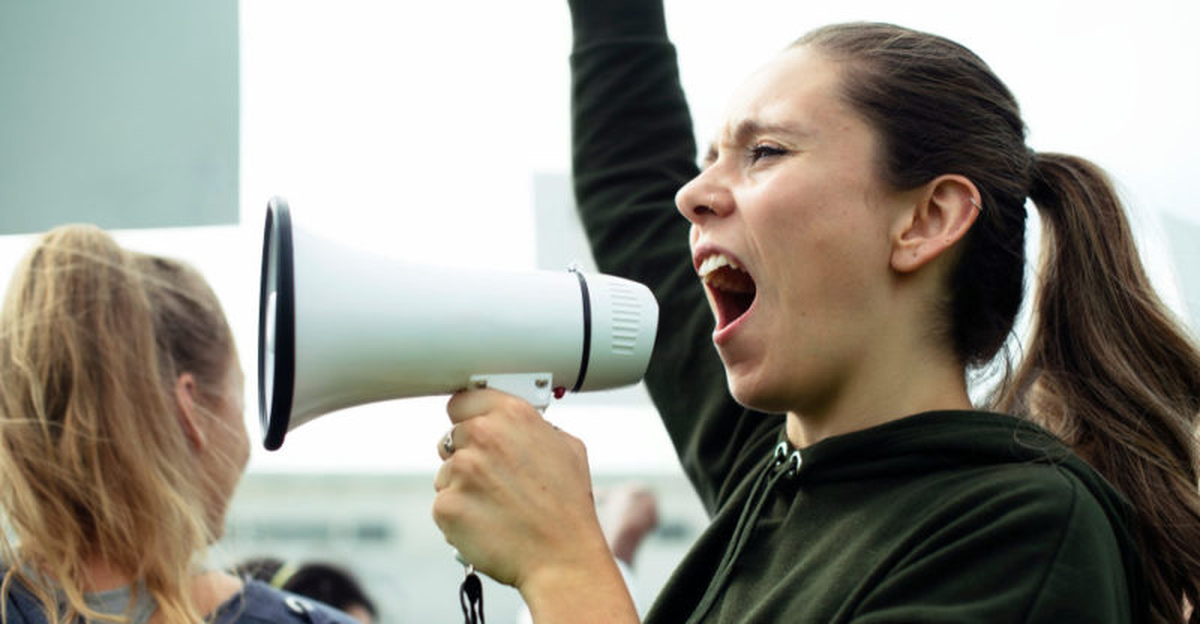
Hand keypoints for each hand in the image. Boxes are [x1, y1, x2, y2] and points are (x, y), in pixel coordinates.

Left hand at [432, 389, 610, 589]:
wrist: (562, 559)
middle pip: (452, 437)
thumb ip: (535, 427)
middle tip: (495, 480)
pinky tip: (487, 523)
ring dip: (463, 488)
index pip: (463, 400)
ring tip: (497, 507)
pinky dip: (460, 515)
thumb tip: (517, 424)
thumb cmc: (568, 509)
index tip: (473, 427)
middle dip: (468, 456)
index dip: (469, 417)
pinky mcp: (447, 505)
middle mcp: (484, 436)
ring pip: (446, 473)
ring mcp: (462, 471)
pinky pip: (443, 504)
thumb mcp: (567, 448)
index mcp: (512, 415)